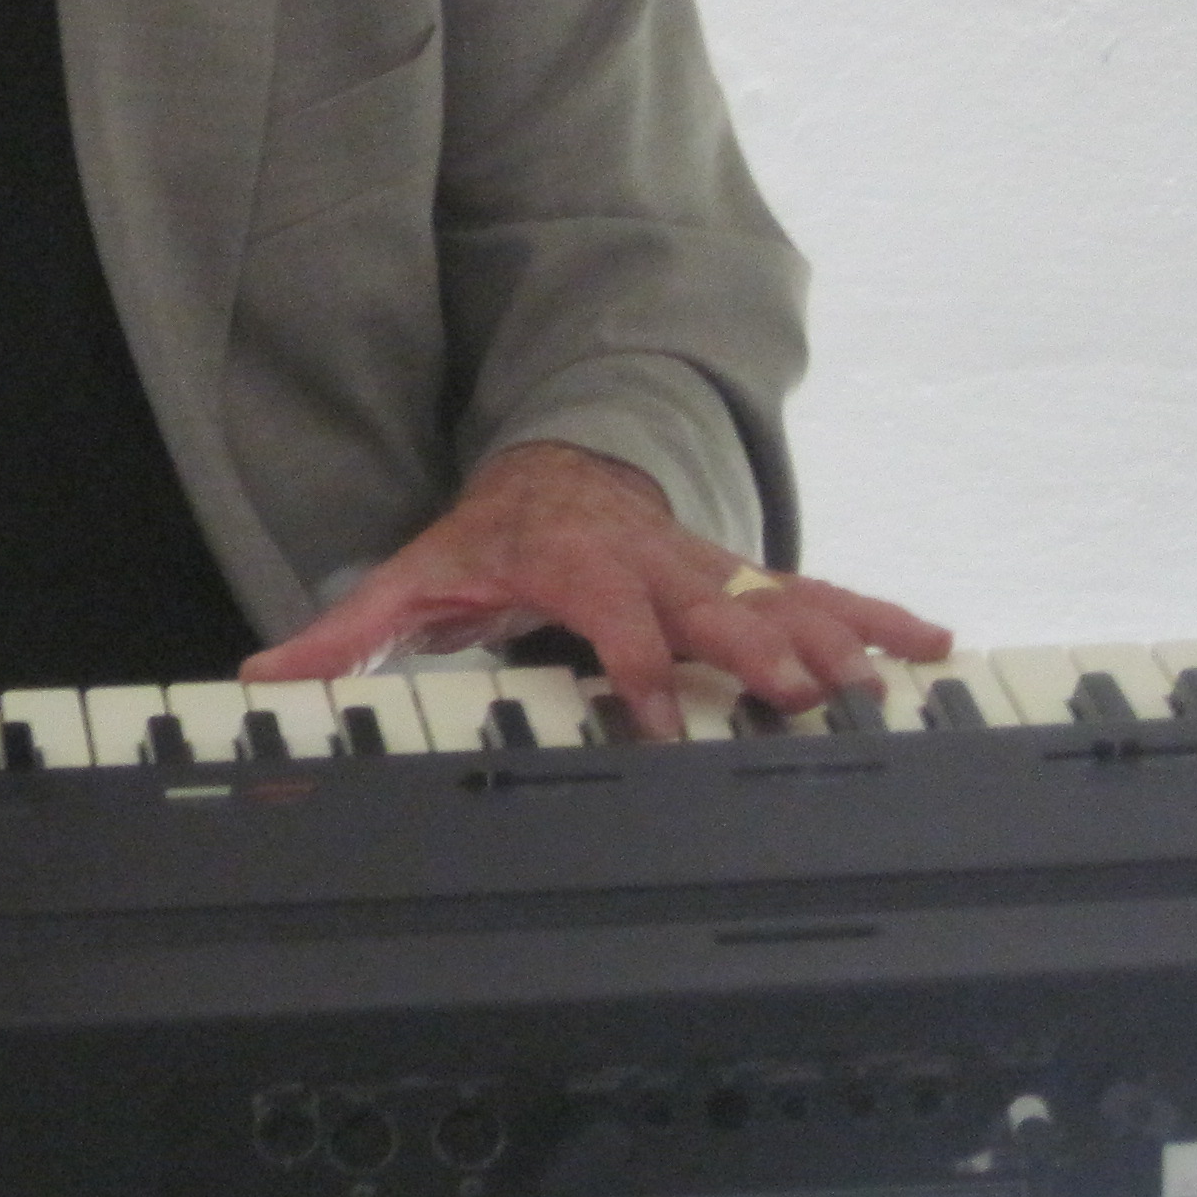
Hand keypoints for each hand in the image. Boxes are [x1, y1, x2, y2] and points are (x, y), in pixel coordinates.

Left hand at [237, 440, 953, 740]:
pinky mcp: (746, 574)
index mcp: (575, 568)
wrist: (553, 472)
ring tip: (883, 686)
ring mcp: (707, 566)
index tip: (659, 724)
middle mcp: (652, 565)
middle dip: (757, 652)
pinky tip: (936, 646)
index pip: (608, 625)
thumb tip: (261, 683)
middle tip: (805, 698)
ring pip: (778, 599)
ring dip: (832, 640)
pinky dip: (878, 614)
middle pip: (712, 610)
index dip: (633, 672)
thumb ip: (342, 637)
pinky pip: (821, 591)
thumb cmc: (488, 540)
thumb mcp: (410, 580)